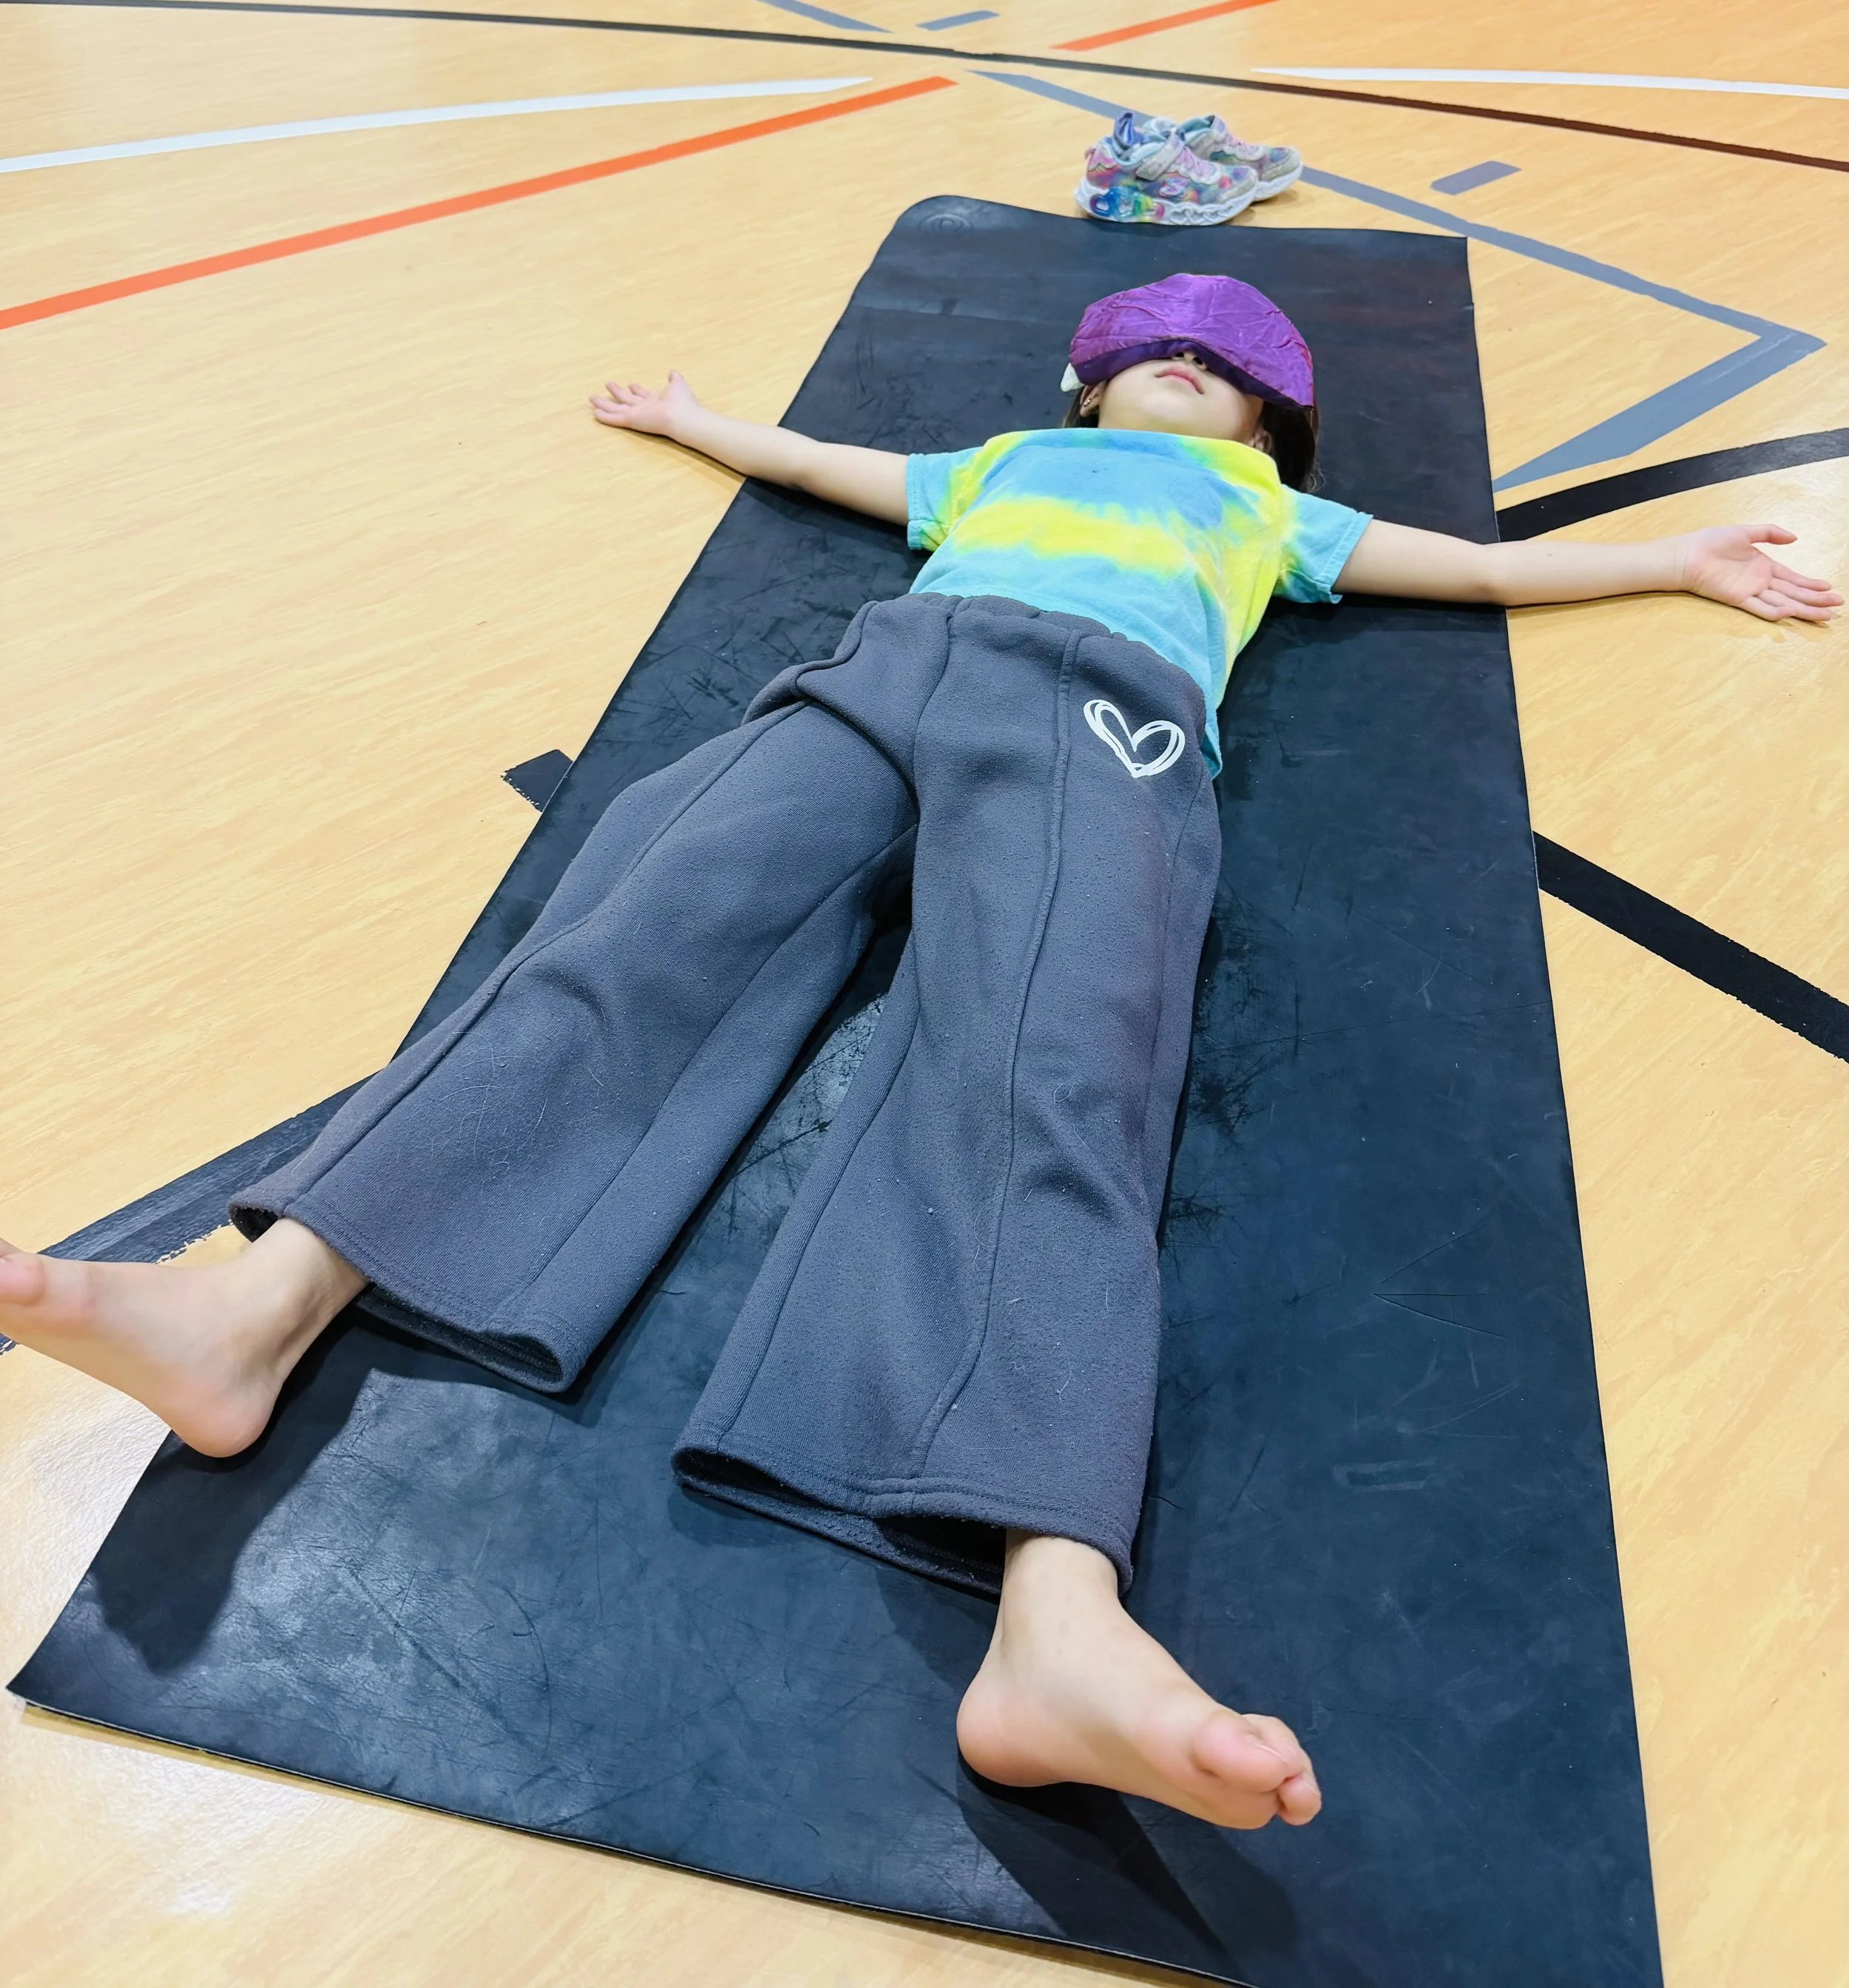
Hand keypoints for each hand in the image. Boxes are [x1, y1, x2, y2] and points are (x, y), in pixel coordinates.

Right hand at [589, 369, 700, 438]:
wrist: (681, 416)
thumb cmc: (683, 402)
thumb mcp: (678, 385)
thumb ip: (674, 380)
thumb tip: (673, 373)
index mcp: (656, 401)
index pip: (643, 395)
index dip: (637, 390)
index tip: (631, 385)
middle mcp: (645, 409)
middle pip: (627, 401)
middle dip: (618, 393)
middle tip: (608, 385)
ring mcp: (637, 415)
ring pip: (616, 409)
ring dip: (605, 404)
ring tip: (592, 398)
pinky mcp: (631, 420)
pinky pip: (615, 418)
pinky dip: (605, 417)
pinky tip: (594, 412)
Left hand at [1677, 524, 1840, 622]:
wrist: (1687, 554)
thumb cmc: (1710, 542)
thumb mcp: (1745, 532)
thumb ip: (1770, 533)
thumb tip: (1795, 538)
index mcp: (1764, 566)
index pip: (1793, 578)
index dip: (1811, 584)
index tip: (1829, 588)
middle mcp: (1760, 581)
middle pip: (1793, 593)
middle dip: (1815, 599)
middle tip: (1836, 606)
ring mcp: (1750, 592)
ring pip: (1782, 602)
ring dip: (1803, 609)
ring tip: (1823, 615)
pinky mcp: (1737, 598)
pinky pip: (1759, 607)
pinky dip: (1774, 611)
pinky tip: (1790, 612)